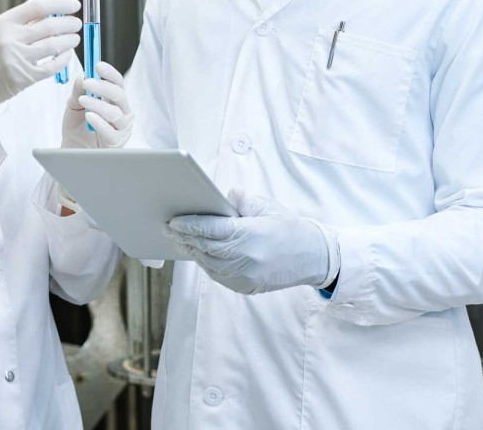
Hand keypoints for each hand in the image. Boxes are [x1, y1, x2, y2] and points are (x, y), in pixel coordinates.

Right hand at [0, 0, 80, 106]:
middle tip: (77, 23)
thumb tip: (55, 11)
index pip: (38, 6)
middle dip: (69, 24)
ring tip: (75, 38)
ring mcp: (18, 59)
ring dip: (70, 40)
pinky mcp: (25, 77)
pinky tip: (67, 54)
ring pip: (54, 46)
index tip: (74, 5)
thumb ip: (24, 22)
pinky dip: (64, 58)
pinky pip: (52, 66)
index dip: (60, 4)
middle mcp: (10, 39)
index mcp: (4, 22)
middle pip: (50, 26)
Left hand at [61, 61, 133, 148]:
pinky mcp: (116, 142)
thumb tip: (84, 74)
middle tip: (87, 83)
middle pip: (119, 95)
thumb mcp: (74, 103)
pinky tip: (89, 116)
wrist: (72, 148)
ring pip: (115, 113)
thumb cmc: (77, 125)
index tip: (98, 65)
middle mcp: (123, 112)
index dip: (109, 73)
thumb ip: (79, 89)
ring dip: (98, 104)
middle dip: (102, 87)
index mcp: (115, 100)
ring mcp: (122, 128)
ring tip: (83, 100)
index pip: (117, 82)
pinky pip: (111, 132)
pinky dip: (100, 123)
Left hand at [164, 191, 334, 294]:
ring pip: (208, 264)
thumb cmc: (290, 228)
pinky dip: (205, 263)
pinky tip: (198, 252)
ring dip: (192, 251)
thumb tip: (224, 195)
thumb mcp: (268, 207)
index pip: (212, 230)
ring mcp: (245, 276)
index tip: (174, 220)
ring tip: (179, 239)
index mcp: (251, 235)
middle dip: (185, 237)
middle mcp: (246, 259)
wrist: (314, 258)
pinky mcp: (246, 287)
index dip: (190, 225)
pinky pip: (218, 275)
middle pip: (206, 248)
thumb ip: (243, 202)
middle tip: (168, 228)